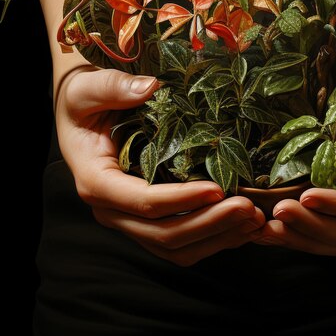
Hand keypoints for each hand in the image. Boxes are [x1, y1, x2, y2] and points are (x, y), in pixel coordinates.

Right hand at [55, 66, 265, 265]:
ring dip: (217, 238)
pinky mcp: (148, 220)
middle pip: (163, 234)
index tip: (219, 189)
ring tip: (253, 220)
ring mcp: (130, 219)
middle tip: (249, 208)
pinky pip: (182, 243)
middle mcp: (112, 209)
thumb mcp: (87, 88)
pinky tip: (242, 225)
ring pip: (175, 247)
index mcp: (97, 181)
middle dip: (209, 224)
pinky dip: (213, 238)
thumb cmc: (84, 100)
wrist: (82, 116)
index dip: (182, 199)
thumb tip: (150, 87)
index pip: (143, 201)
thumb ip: (113, 87)